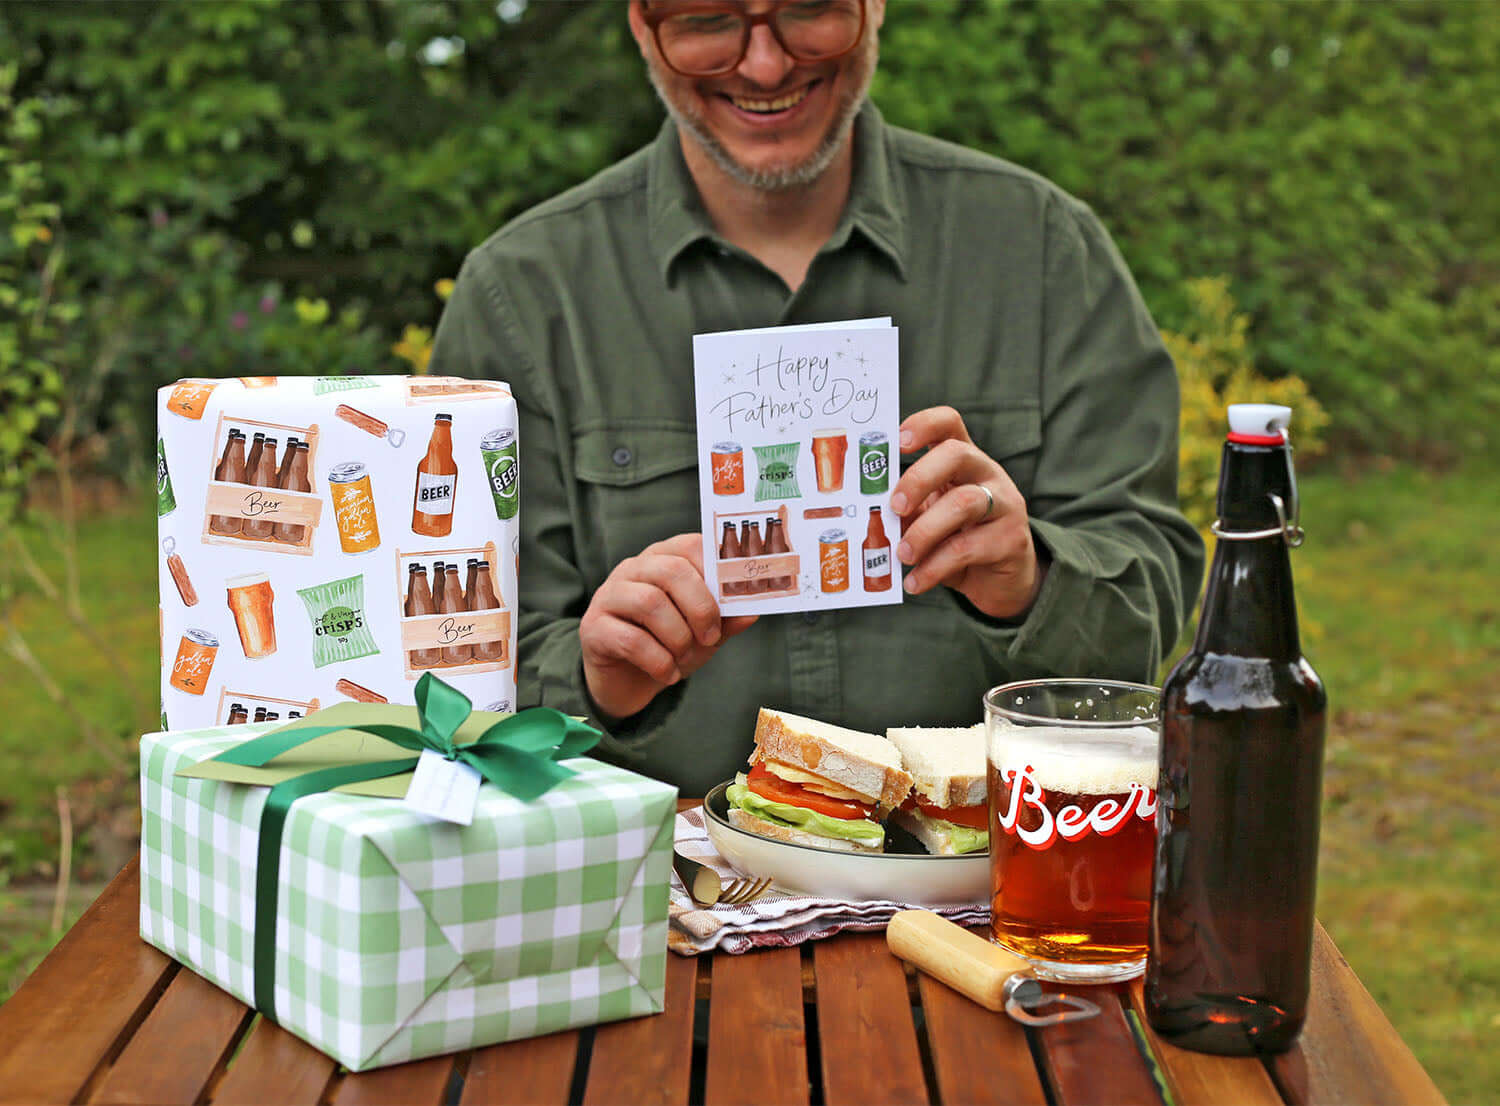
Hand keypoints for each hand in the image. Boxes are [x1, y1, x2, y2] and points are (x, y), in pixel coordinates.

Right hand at [579, 532, 758, 722]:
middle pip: (670, 571)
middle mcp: (633, 569)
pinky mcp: (593, 627)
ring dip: (678, 637)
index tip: (734, 603)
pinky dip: (658, 661)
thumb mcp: (705, 632)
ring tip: (684, 658)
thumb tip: (752, 611)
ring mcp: (609, 595)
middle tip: (710, 637)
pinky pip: (630, 639)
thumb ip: (726, 619)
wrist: (628, 681)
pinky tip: (667, 674)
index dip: (717, 573)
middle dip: (700, 608)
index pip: (691, 546)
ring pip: (649, 603)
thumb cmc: (669, 645)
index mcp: (663, 558)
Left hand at [889, 406, 1045, 618]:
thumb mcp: (928, 519)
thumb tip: (869, 514)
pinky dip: (934, 567)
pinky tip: (915, 582)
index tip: (896, 441)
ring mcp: (1005, 503)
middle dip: (918, 478)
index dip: (923, 424)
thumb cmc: (956, 540)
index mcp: (963, 460)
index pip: (949, 423)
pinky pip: (967, 548)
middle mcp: (987, 473)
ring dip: (924, 530)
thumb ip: (907, 510)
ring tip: (903, 554)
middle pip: (956, 454)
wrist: (1000, 581)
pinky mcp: (1011, 539)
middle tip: (894, 507)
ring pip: (963, 502)